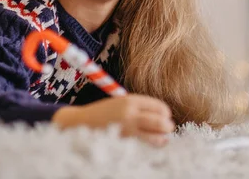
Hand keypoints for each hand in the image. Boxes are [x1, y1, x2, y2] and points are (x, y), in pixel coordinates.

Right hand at [52, 94, 174, 147]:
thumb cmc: (104, 112)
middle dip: (167, 126)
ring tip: (161, 138)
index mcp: (130, 100)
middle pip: (162, 123)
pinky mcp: (123, 143)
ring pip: (157, 137)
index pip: (159, 107)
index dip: (165, 113)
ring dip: (162, 138)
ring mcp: (127, 130)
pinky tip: (150, 144)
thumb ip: (140, 106)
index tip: (165, 116)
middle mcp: (130, 114)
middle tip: (166, 128)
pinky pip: (145, 147)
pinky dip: (151, 147)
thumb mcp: (121, 102)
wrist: (81, 122)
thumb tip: (164, 116)